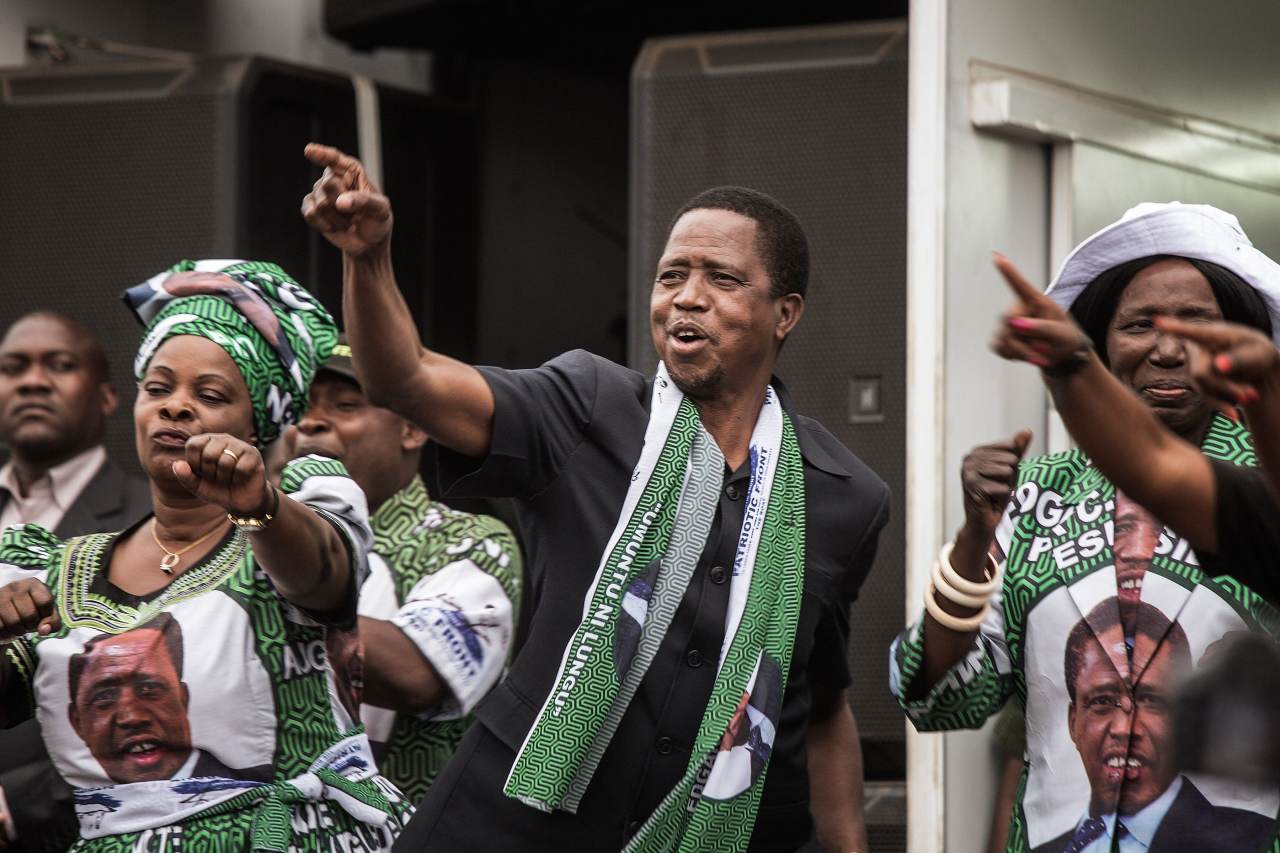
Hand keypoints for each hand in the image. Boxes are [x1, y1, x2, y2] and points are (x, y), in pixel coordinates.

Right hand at [0, 577, 58, 641]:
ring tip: (19, 627)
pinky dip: (7, 634)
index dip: (46, 615)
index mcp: (33, 584)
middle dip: (32, 625)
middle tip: (29, 624)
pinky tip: (9, 629)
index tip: (42, 616)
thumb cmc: (31, 610)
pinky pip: (1, 628)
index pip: (45, 601)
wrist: (7, 611)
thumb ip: (52, 621)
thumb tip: (44, 630)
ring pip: (14, 622)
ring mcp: (1, 596)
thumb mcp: (46, 612)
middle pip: (30, 614)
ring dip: (19, 631)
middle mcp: (16, 587)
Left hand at [171, 434, 271, 516]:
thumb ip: (185, 476)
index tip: (201, 472)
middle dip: (211, 473)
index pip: (193, 445)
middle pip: (209, 454)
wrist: (240, 502)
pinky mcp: (253, 454)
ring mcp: (240, 445)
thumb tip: (177, 464)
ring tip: (228, 478)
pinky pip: (241, 468)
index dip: (195, 464)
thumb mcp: (197, 486)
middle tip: (217, 477)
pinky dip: (238, 478)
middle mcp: (223, 439)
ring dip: (225, 477)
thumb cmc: (217, 489)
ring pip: (226, 461)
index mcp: (207, 441)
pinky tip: (240, 478)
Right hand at [301, 143, 392, 256]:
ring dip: (337, 219)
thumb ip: (364, 202)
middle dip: (343, 205)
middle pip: (328, 185)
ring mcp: (320, 191)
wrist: (367, 242)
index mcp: (352, 170)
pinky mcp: (311, 206)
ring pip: (321, 204)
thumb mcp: (380, 210)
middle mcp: (333, 177)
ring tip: (348, 220)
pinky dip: (323, 224)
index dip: (322, 154)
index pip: (335, 159)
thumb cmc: (377, 221)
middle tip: (355, 213)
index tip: (309, 150)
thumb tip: (340, 202)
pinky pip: (310, 213)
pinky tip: (333, 227)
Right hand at [961, 429, 1032, 534]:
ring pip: (1007, 472)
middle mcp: (969, 458)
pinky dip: (1002, 497)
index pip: (1010, 448)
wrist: (984, 521)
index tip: (1000, 477)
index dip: (1012, 465)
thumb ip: (1017, 449)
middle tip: (997, 488)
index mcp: (977, 451)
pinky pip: (1003, 487)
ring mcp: (968, 471)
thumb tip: (1027, 430)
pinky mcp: (972, 486)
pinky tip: (991, 501)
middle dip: (1010, 477)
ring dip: (1006, 486)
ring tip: (994, 493)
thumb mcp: (1010, 468)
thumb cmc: (996, 494)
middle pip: (1010, 460)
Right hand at [990, 253, 1091, 368]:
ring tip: (1039, 355)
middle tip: (1043, 356)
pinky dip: (1013, 355)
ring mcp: (1006, 322)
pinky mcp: (999, 337)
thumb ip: (1042, 328)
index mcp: (1036, 301)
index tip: (996, 256)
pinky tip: (1025, 353)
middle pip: (1009, 323)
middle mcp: (1017, 308)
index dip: (1008, 271)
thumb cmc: (1065, 338)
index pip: (1021, 285)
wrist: (1060, 354)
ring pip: (1004, 339)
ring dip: (1023, 353)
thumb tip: (1014, 323)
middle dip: (1025, 344)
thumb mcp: (1062, 335)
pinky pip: (999, 348)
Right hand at [1155, 317, 1279, 408]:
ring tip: (1252, 397)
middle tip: (1250, 395)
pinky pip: (1207, 397)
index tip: (1158, 320)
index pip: (1192, 332)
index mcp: (1212, 334)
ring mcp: (1196, 367)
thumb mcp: (1256, 353)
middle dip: (1225, 386)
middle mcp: (1197, 350)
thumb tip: (1218, 366)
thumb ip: (1239, 359)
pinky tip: (1234, 415)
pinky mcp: (1199, 384)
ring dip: (1228, 396)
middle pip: (1201, 372)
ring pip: (1204, 388)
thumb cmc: (1257, 353)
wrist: (1257, 368)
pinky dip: (1222, 406)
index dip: (1174, 327)